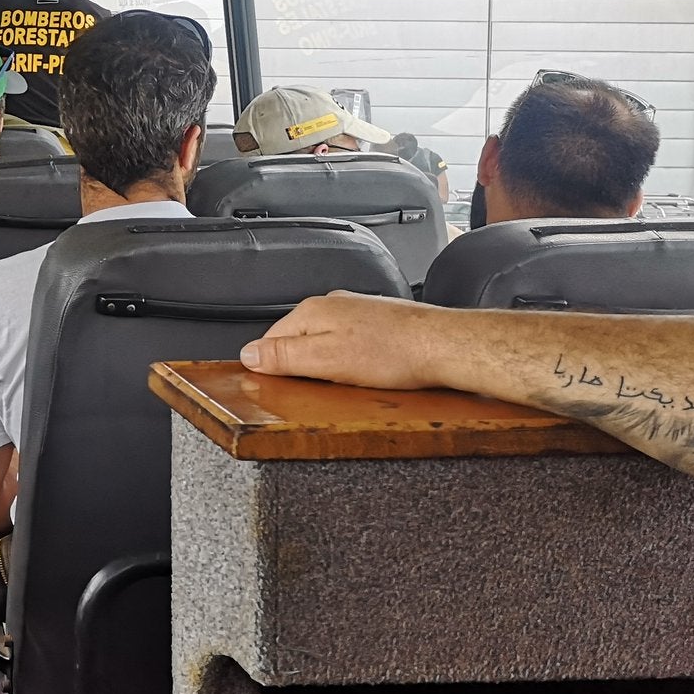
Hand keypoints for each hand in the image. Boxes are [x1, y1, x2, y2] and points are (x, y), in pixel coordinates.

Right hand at [240, 292, 448, 391]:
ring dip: (328, 364)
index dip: (270, 368)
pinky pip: (349, 344)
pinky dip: (351, 361)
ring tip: (348, 381)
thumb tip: (249, 355)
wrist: (444, 346)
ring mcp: (356, 312)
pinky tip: (366, 373)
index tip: (279, 386)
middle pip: (296, 340)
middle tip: (320, 387)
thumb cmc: (395, 352)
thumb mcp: (326, 361)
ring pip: (324, 342)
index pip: (268, 340)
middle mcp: (332, 305)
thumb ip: (284, 357)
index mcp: (312, 311)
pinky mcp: (376, 324)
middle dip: (302, 367)